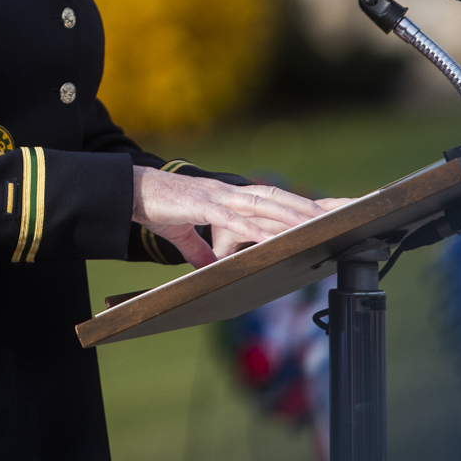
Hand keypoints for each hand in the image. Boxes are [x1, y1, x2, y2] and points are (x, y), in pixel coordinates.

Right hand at [132, 167, 327, 267]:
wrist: (129, 190)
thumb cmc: (156, 208)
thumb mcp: (182, 234)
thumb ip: (198, 250)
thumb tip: (209, 269)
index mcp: (224, 197)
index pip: (267, 199)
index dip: (292, 206)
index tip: (317, 216)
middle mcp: (225, 193)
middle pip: (273, 198)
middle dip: (302, 208)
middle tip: (331, 218)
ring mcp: (215, 197)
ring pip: (259, 204)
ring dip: (287, 215)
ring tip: (312, 225)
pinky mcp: (200, 206)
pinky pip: (231, 218)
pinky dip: (252, 228)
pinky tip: (270, 237)